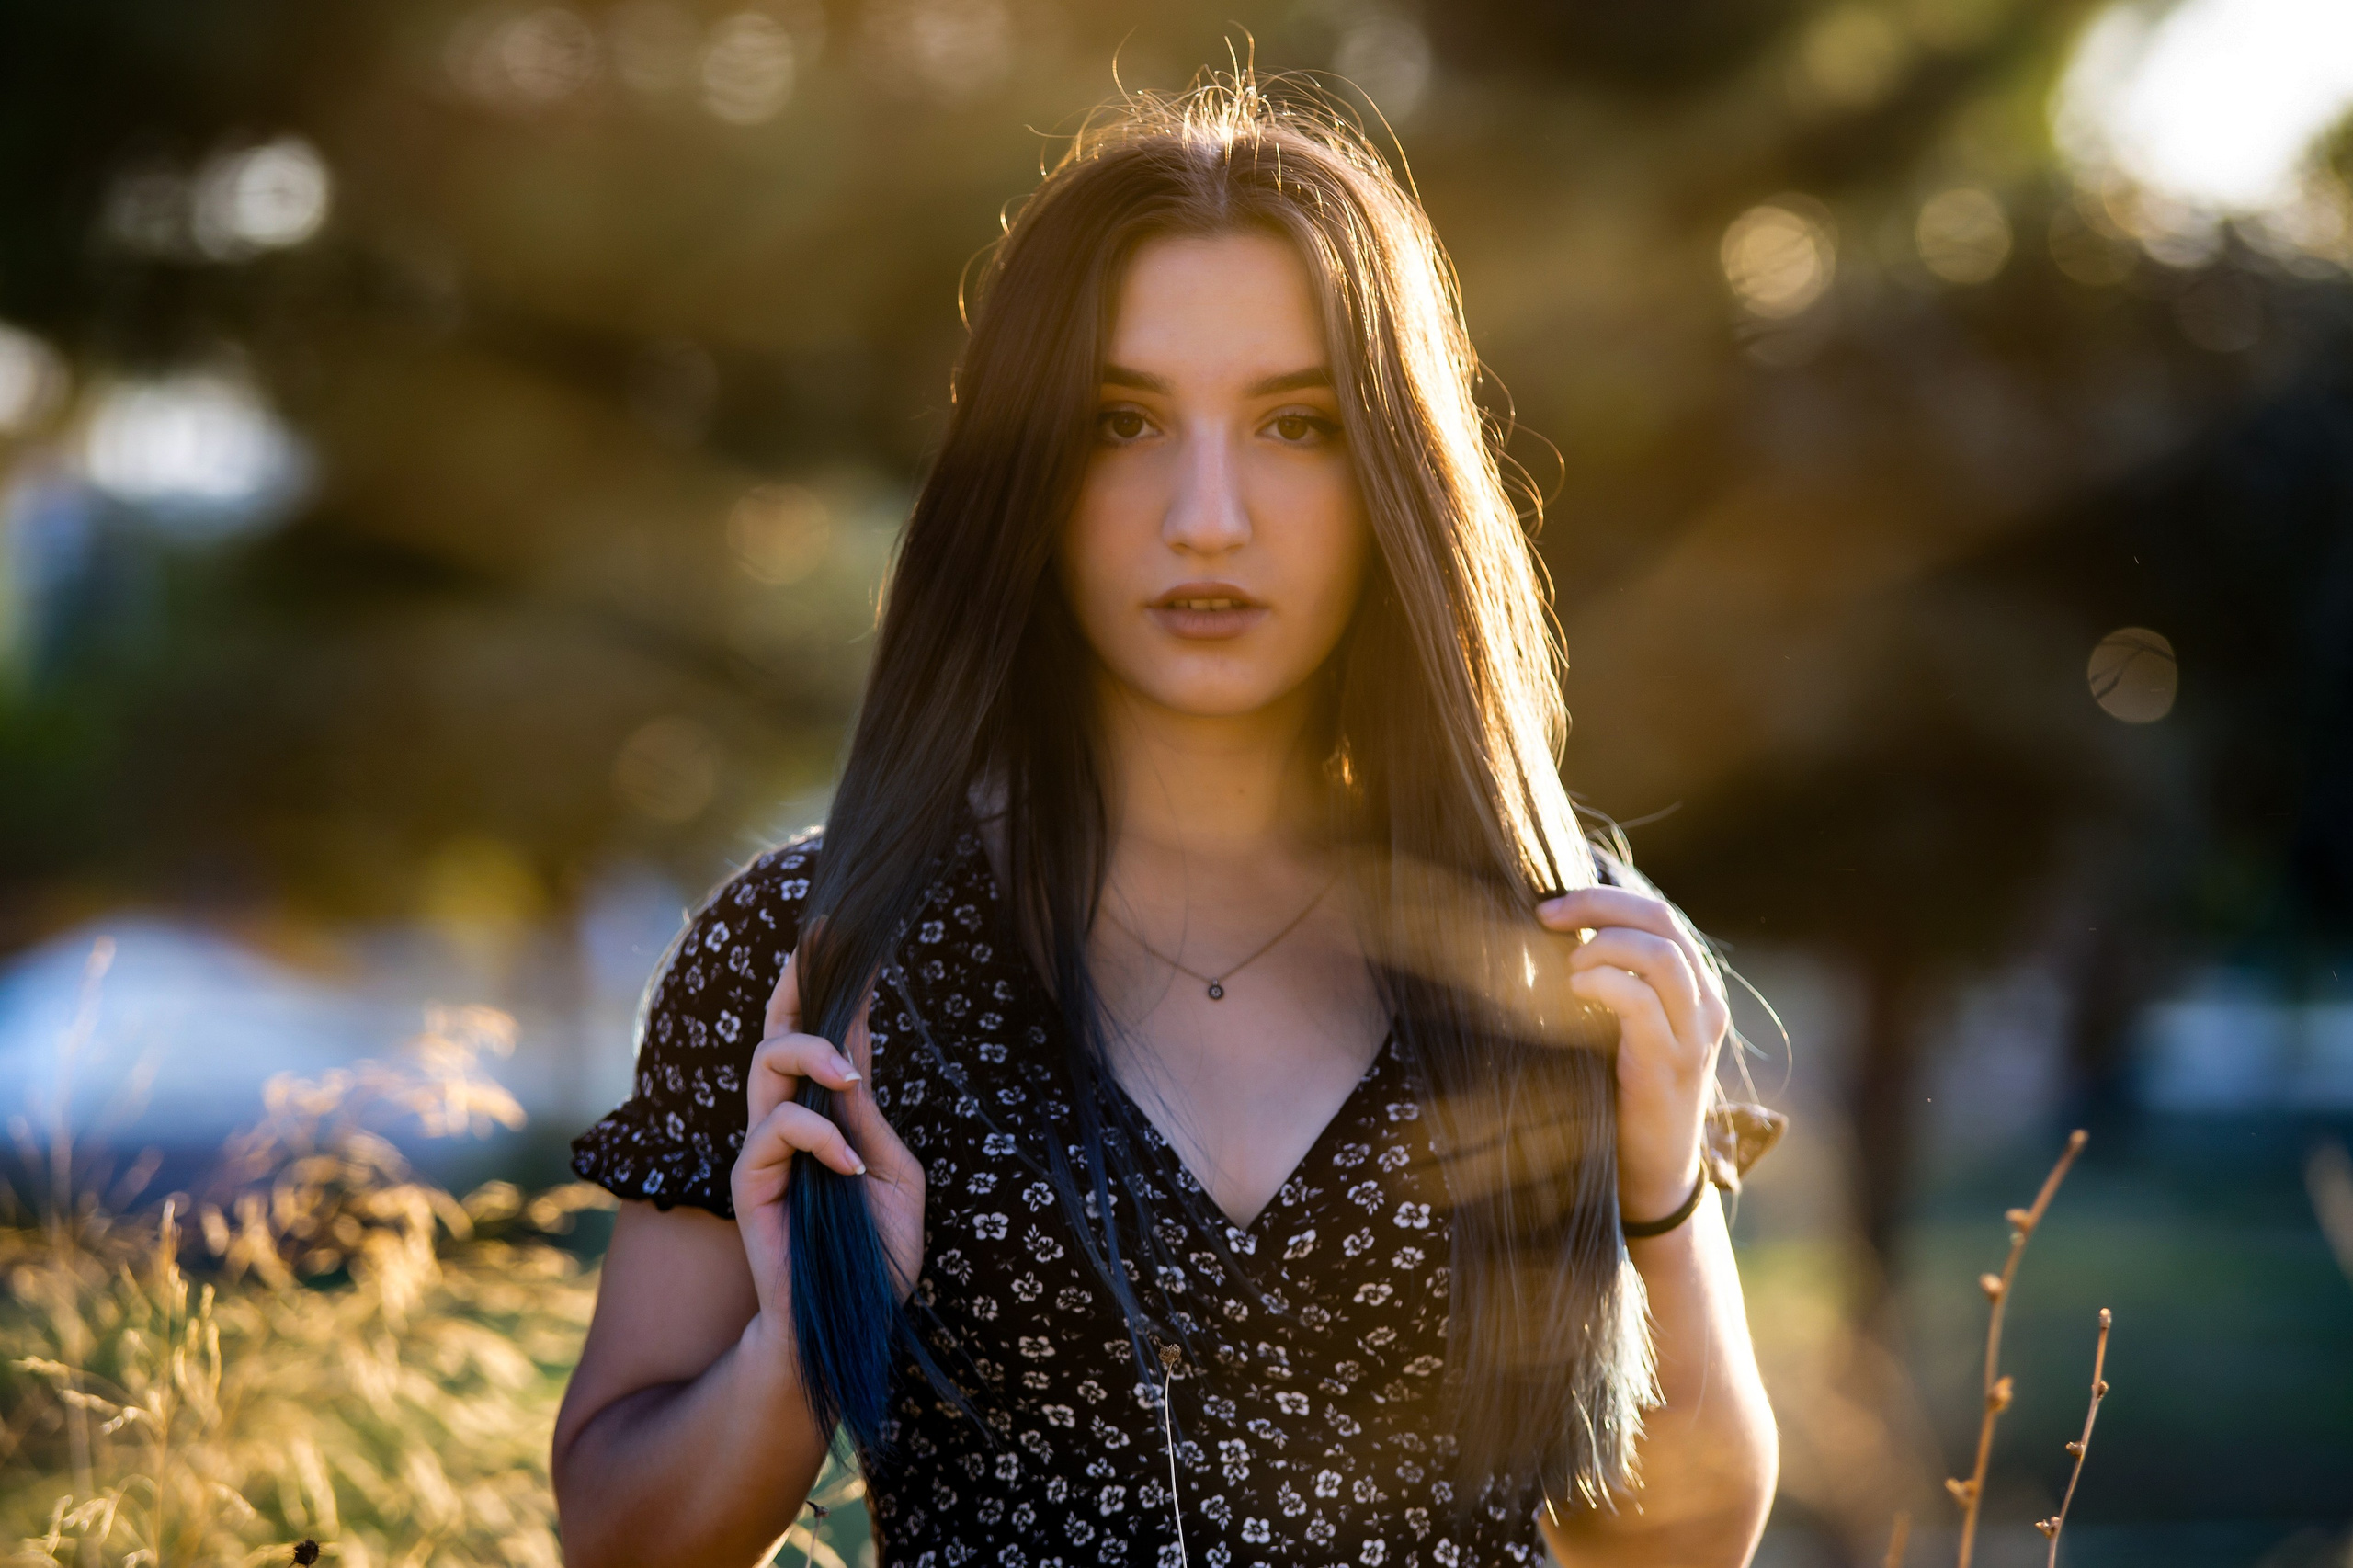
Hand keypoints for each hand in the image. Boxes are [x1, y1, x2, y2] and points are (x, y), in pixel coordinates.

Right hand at [730, 953, 927, 1341]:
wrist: (851, 1323)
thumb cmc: (877, 1258)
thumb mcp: (895, 1178)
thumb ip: (870, 1119)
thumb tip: (853, 1059)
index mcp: (834, 1115)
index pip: (833, 1037)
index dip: (839, 987)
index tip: (850, 935)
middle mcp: (794, 1121)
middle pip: (779, 1030)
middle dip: (797, 980)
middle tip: (821, 940)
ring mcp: (767, 1148)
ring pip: (768, 1064)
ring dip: (812, 1054)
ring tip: (852, 1075)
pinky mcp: (750, 1180)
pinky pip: (774, 1130)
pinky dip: (816, 1135)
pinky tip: (848, 1165)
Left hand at [1536, 886, 1730, 1224]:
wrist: (1654, 1173)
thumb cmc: (1624, 1095)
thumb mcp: (1621, 1028)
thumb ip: (1610, 981)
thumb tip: (1553, 932)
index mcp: (1694, 985)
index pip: (1659, 913)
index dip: (1605, 894)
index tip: (1552, 899)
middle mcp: (1705, 1001)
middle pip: (1661, 920)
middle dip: (1598, 905)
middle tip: (1545, 914)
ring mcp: (1695, 1032)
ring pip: (1660, 953)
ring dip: (1602, 946)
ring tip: (1567, 969)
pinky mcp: (1672, 1062)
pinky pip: (1640, 1000)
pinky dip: (1602, 982)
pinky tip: (1575, 991)